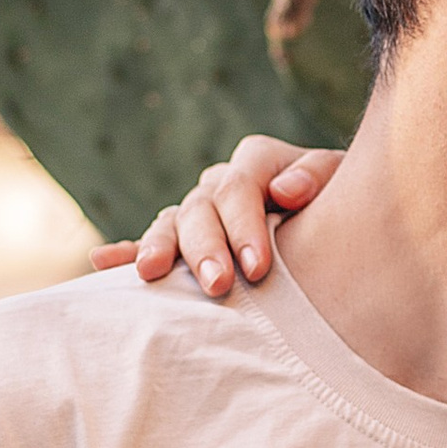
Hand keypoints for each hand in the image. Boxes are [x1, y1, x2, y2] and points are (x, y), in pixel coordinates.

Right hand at [90, 137, 343, 297]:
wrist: (344, 224)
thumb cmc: (345, 204)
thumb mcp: (344, 181)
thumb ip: (317, 176)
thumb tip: (286, 190)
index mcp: (257, 161)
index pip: (240, 188)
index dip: (246, 227)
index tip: (258, 270)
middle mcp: (221, 182)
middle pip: (201, 208)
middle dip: (206, 248)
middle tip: (216, 286)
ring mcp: (199, 210)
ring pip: (172, 222)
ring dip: (160, 248)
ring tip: (151, 274)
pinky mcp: (185, 239)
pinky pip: (150, 242)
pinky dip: (126, 251)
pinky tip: (101, 262)